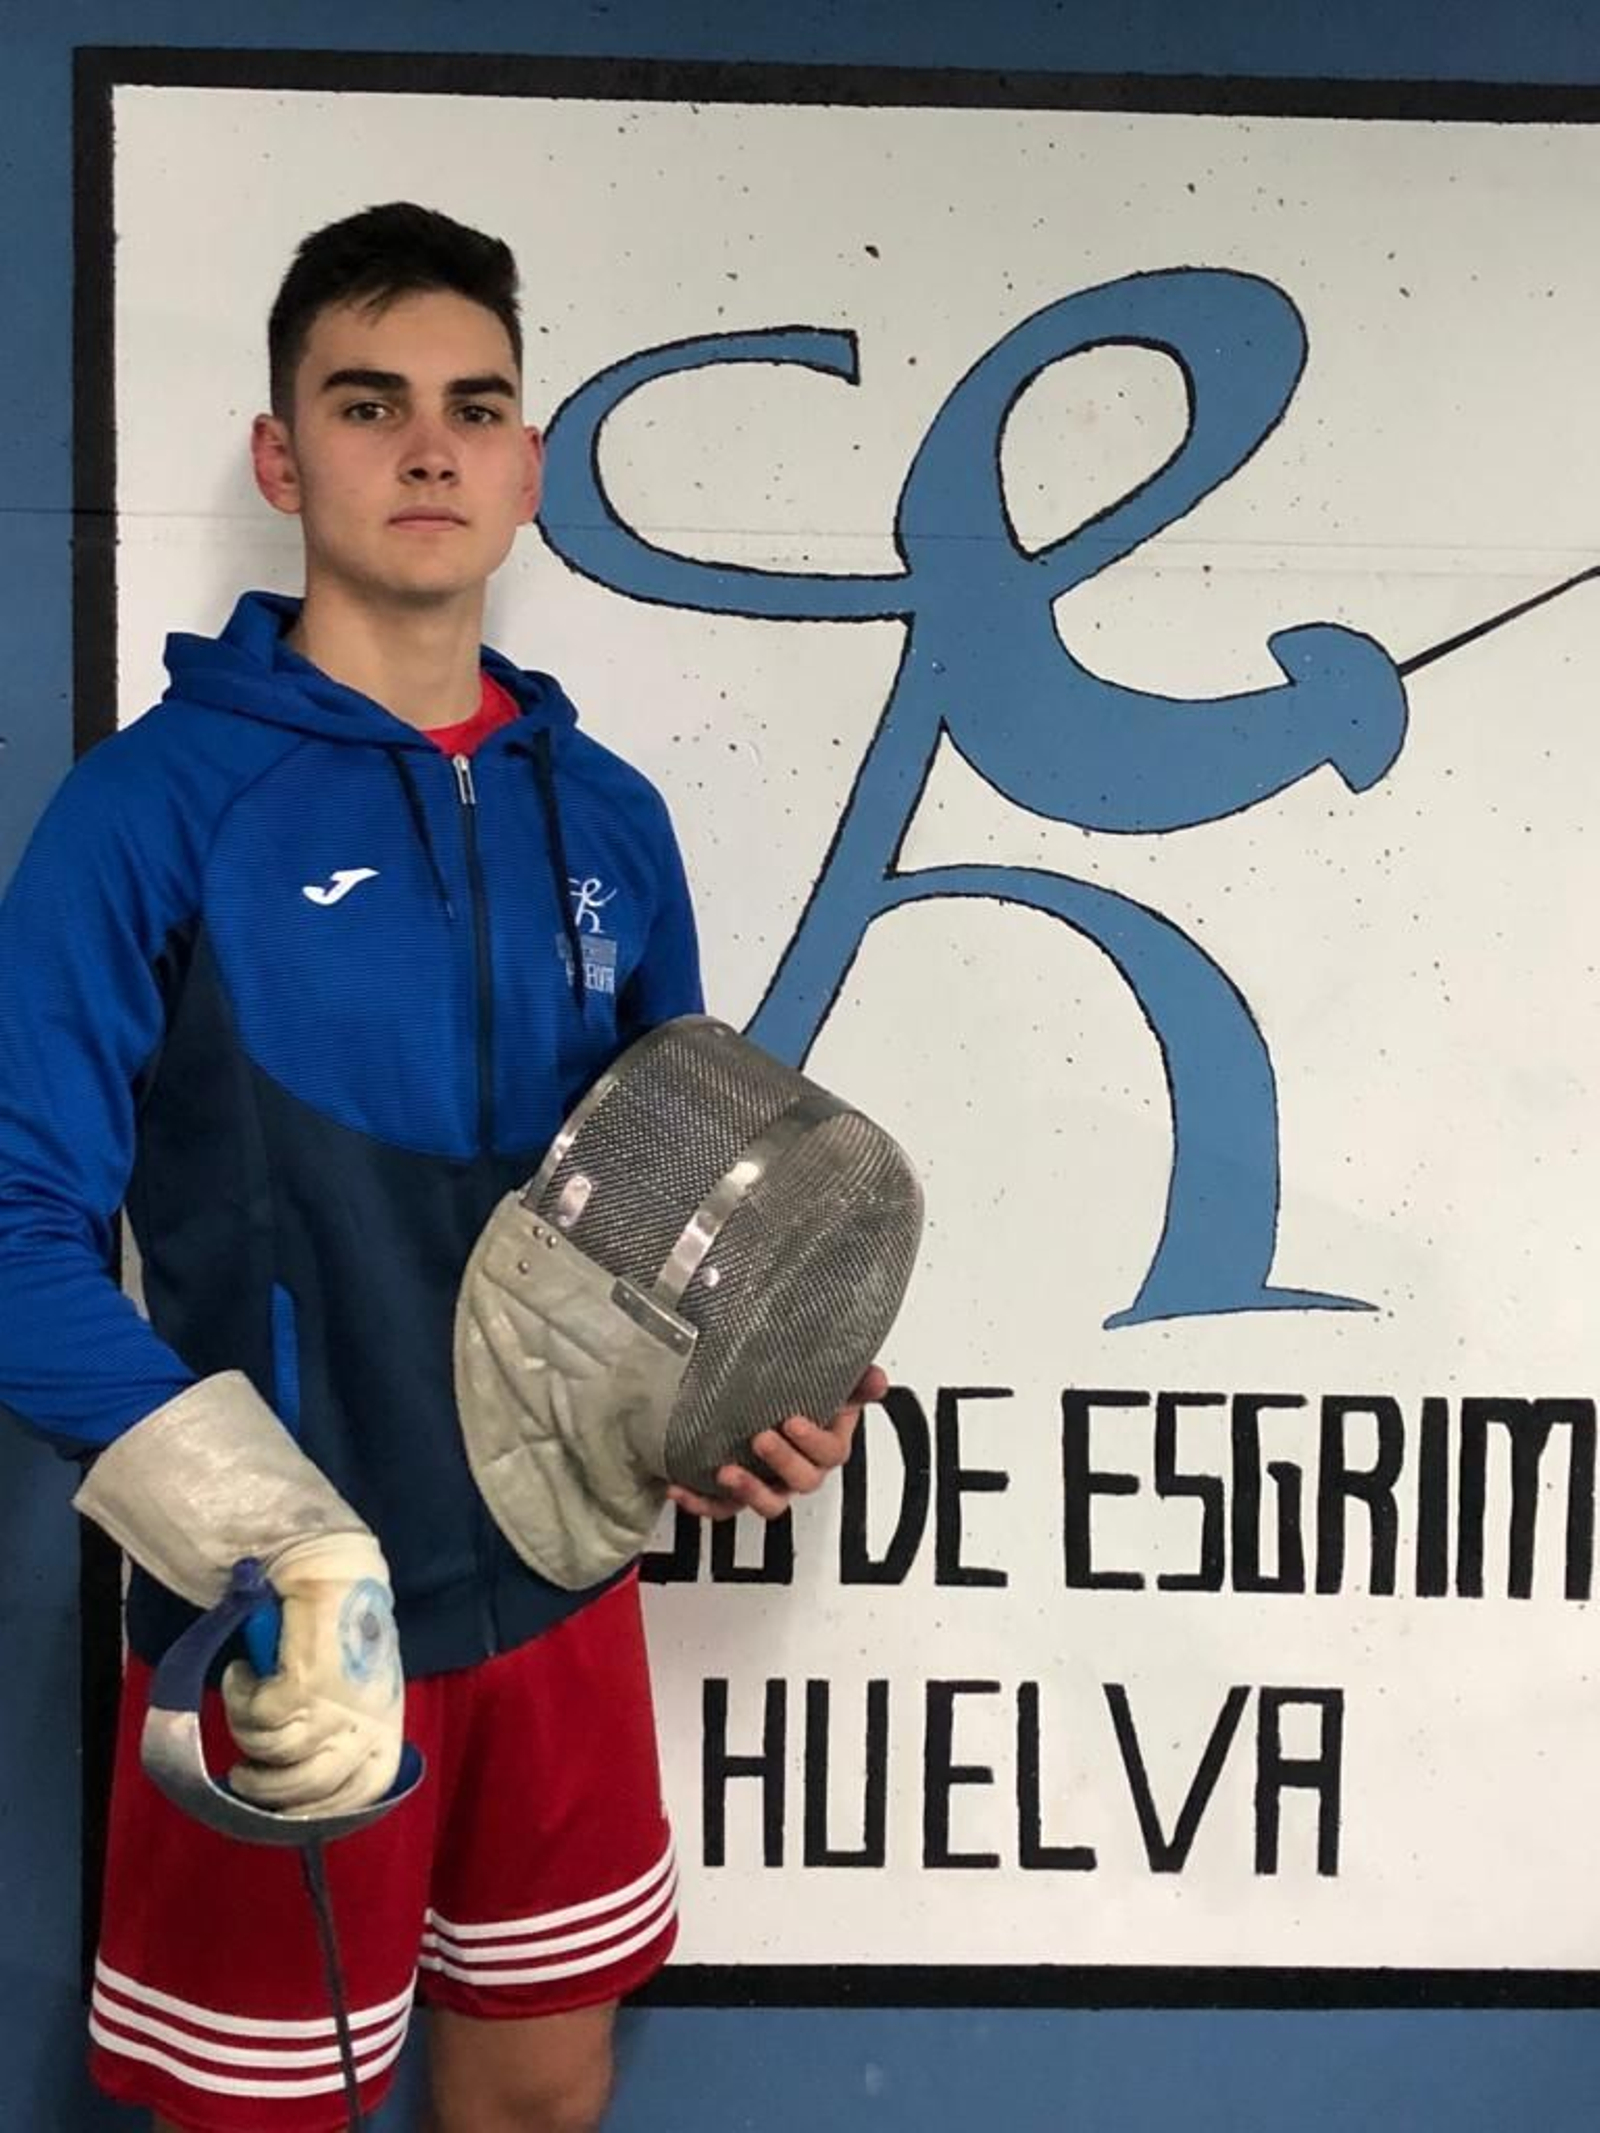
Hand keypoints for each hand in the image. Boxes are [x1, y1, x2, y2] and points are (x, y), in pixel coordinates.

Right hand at [222, 1531, 403, 1816]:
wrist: (337, 1571)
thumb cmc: (345, 1633)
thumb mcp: (354, 1695)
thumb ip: (337, 1736)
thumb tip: (295, 1789)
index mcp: (385, 1733)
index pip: (356, 1799)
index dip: (309, 1812)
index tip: (276, 1809)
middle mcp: (365, 1726)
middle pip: (303, 1793)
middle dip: (264, 1789)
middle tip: (242, 1773)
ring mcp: (334, 1708)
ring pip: (270, 1754)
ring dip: (245, 1733)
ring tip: (244, 1706)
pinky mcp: (304, 1685)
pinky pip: (253, 1716)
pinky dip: (237, 1695)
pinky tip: (242, 1672)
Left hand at [668, 1365, 888, 1522]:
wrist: (763, 1401)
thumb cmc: (801, 1394)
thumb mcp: (830, 1381)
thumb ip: (854, 1381)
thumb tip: (877, 1380)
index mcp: (827, 1444)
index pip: (831, 1453)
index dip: (814, 1442)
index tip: (793, 1421)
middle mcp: (802, 1469)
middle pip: (804, 1480)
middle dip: (782, 1463)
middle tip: (761, 1438)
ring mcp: (771, 1484)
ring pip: (769, 1504)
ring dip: (748, 1492)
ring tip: (725, 1472)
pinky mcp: (739, 1494)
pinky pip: (725, 1508)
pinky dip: (703, 1504)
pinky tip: (681, 1489)